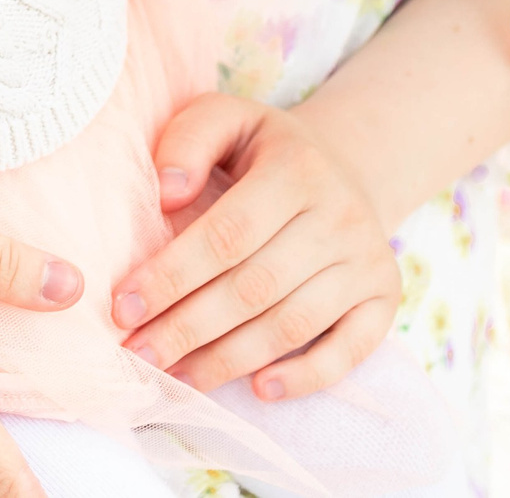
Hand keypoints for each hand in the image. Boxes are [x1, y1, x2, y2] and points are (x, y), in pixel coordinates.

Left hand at [110, 94, 400, 401]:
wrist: (347, 166)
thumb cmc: (265, 152)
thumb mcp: (227, 119)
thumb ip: (189, 139)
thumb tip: (167, 193)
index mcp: (296, 170)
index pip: (227, 234)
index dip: (172, 275)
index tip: (124, 307)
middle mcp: (340, 216)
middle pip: (255, 287)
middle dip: (188, 328)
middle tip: (138, 353)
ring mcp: (367, 261)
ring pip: (293, 324)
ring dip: (229, 359)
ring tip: (177, 376)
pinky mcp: (385, 299)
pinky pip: (350, 349)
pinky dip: (307, 376)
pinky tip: (260, 389)